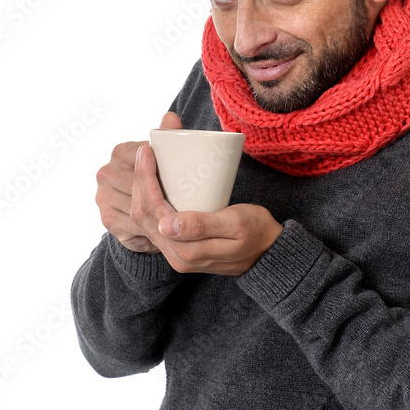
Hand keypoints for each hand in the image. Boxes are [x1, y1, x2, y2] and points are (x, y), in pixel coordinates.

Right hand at [95, 111, 182, 252]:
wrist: (143, 203)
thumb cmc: (159, 172)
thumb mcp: (166, 153)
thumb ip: (169, 134)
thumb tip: (171, 117)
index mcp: (121, 152)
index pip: (146, 163)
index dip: (167, 176)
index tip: (188, 184)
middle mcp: (107, 174)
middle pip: (142, 190)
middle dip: (166, 201)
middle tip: (194, 209)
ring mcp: (104, 197)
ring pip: (139, 210)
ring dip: (160, 219)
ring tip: (185, 223)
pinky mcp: (108, 219)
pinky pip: (134, 227)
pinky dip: (151, 232)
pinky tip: (167, 233)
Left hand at [131, 144, 283, 275]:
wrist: (269, 253)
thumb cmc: (257, 232)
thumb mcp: (235, 223)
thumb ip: (201, 226)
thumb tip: (165, 224)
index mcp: (186, 251)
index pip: (153, 211)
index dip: (145, 180)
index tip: (147, 152)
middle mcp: (176, 257)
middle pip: (144, 215)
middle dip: (139, 181)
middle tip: (144, 152)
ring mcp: (177, 255)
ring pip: (146, 221)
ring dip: (142, 190)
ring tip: (146, 163)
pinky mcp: (181, 250)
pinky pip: (155, 225)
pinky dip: (150, 201)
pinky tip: (153, 184)